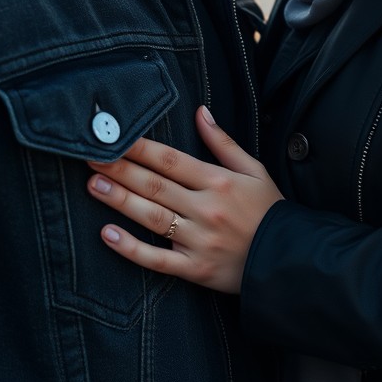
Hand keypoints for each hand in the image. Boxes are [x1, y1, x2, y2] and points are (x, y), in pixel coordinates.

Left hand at [86, 106, 282, 293]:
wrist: (290, 259)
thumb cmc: (269, 211)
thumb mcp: (254, 169)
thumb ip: (223, 142)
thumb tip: (200, 112)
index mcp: (219, 181)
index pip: (171, 160)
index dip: (140, 148)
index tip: (115, 139)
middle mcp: (206, 208)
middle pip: (156, 185)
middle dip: (121, 170)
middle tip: (91, 158)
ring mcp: (198, 240)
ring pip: (152, 217)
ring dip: (120, 201)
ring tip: (94, 186)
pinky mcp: (194, 269)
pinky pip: (157, 259)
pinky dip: (131, 249)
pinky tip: (108, 235)